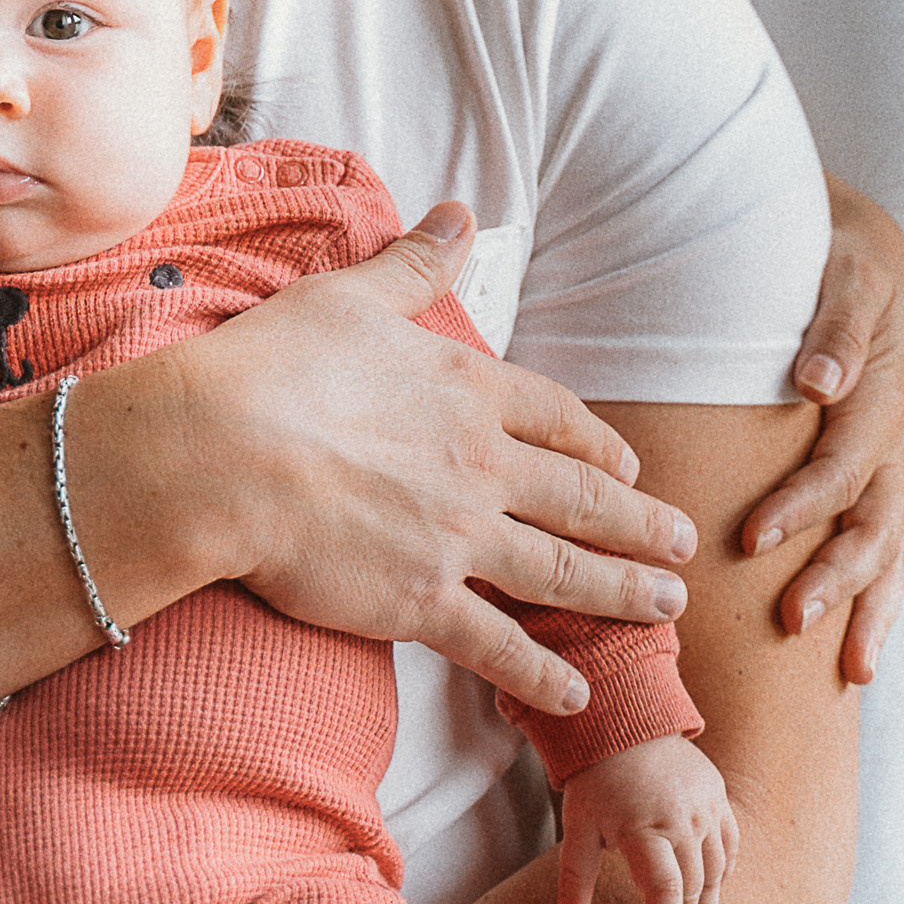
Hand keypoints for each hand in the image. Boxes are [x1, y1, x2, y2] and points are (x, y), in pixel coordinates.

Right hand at [175, 207, 699, 718]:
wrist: (219, 453)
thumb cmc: (273, 366)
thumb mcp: (349, 296)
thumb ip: (414, 263)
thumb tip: (458, 212)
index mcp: (467, 391)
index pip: (556, 418)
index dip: (599, 443)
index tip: (630, 463)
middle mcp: (481, 466)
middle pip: (583, 499)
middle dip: (642, 525)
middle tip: (685, 544)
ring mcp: (457, 539)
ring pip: (564, 573)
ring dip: (624, 593)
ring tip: (668, 608)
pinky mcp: (420, 602)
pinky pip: (500, 646)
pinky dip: (544, 673)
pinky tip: (579, 691)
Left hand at [556, 735, 738, 903]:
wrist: (625, 721)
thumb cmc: (596, 777)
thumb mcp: (577, 823)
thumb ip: (575, 874)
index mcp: (644, 828)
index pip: (665, 892)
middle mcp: (683, 820)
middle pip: (694, 889)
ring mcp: (706, 808)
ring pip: (717, 873)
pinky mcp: (718, 797)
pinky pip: (730, 845)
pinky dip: (723, 874)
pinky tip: (710, 893)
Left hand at [740, 173, 903, 680]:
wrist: (857, 249)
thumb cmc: (838, 258)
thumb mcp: (844, 273)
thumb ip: (835, 326)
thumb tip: (819, 381)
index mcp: (880, 398)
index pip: (841, 468)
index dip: (800, 508)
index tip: (751, 541)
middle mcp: (891, 441)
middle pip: (873, 525)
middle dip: (836, 579)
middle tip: (789, 621)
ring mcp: (889, 463)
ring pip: (890, 548)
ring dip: (869, 605)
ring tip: (852, 670)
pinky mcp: (878, 473)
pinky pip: (889, 544)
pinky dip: (879, 594)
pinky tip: (859, 647)